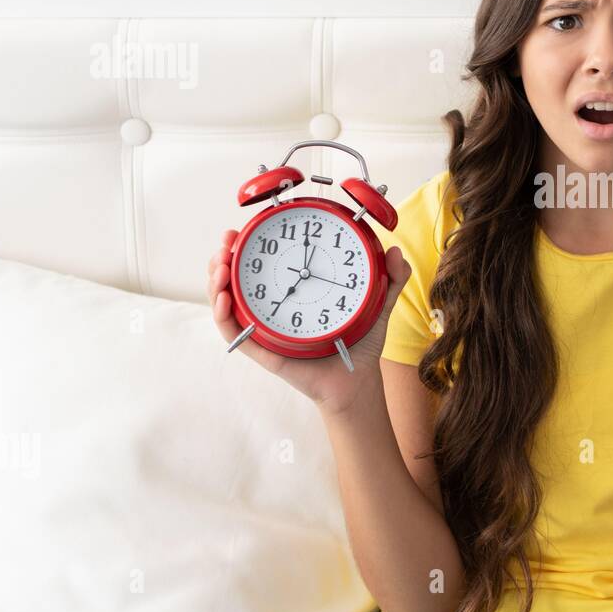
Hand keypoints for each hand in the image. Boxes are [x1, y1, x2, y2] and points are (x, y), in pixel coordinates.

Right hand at [206, 228, 412, 410]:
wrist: (358, 382)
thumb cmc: (359, 344)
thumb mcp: (377, 304)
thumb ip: (390, 279)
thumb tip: (396, 252)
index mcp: (291, 293)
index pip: (260, 265)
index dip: (244, 246)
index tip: (240, 229)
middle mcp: (272, 310)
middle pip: (234, 280)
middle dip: (222, 258)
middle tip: (226, 241)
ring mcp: (264, 329)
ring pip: (227, 304)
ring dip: (216, 281)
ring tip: (220, 265)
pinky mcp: (263, 350)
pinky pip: (235, 333)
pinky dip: (223, 315)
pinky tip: (224, 298)